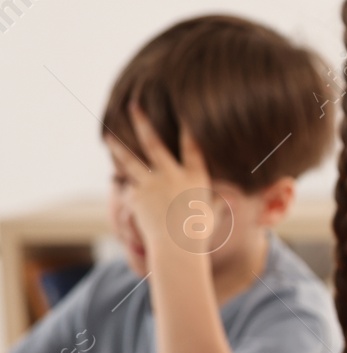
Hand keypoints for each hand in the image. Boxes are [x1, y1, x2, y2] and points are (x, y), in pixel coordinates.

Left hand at [106, 104, 216, 258]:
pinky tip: (114, 174)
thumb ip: (219, 201)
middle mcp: (171, 175)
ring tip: (108, 136)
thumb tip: (232, 197)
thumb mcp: (213, 213)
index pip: (192, 147)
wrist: (177, 248)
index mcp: (195, 177)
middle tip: (135, 104)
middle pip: (153, 143)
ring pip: (130, 160)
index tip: (182, 110)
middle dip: (143, 122)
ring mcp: (151, 184)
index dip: (188, 128)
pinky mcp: (136, 196)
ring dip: (118, 146)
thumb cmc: (199, 233)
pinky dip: (123, 181)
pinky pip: (128, 185)